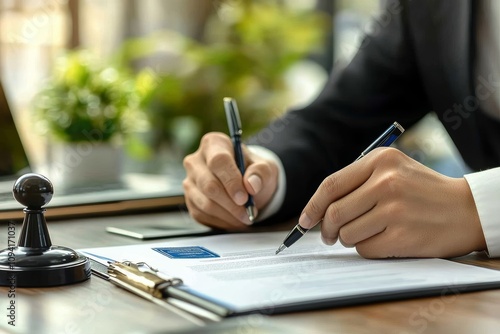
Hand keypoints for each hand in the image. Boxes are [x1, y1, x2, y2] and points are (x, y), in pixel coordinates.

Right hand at [183, 132, 278, 228]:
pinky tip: (234, 219)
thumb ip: (260, 173)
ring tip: (245, 217)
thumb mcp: (264, 168)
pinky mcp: (189, 200)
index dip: (231, 181)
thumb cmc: (252, 172)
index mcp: (214, 144)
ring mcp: (190, 181)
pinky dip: (222, 221)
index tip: (244, 197)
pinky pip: (203, 215)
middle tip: (249, 212)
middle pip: (209, 185)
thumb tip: (252, 184)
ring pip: (205, 203)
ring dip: (229, 215)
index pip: (218, 161)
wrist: (246, 184)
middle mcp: (196, 161)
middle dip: (231, 203)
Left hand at [298, 147, 486, 257]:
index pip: (330, 185)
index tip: (304, 221)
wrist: (466, 209)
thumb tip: (318, 210)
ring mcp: (394, 209)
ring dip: (349, 239)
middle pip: (333, 213)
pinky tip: (385, 241)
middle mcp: (386, 182)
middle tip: (329, 236)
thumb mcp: (392, 170)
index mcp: (380, 160)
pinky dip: (368, 249)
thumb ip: (357, 182)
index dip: (312, 206)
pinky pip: (364, 249)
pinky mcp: (402, 236)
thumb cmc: (422, 191)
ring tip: (368, 233)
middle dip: (325, 229)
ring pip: (346, 234)